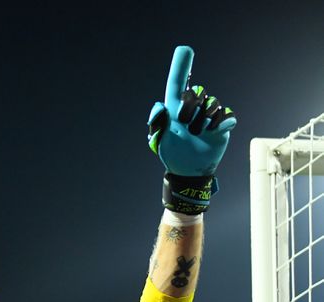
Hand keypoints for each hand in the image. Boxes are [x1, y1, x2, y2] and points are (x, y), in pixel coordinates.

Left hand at [147, 46, 235, 213]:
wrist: (189, 169)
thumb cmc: (172, 153)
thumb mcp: (160, 141)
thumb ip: (158, 123)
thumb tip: (160, 107)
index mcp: (175, 107)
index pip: (176, 83)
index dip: (180, 66)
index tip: (184, 49)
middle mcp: (192, 107)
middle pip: (196, 93)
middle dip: (190, 109)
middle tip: (185, 125)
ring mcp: (208, 115)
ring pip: (212, 103)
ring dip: (204, 120)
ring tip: (198, 133)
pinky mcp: (222, 124)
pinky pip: (226, 114)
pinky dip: (220, 123)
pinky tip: (213, 132)